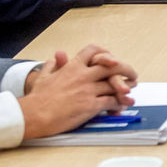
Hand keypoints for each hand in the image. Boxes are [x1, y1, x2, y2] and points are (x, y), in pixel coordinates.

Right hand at [18, 46, 139, 138]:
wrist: (33, 115)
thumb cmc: (37, 98)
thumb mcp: (43, 76)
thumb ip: (52, 65)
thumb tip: (56, 56)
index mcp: (72, 67)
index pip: (93, 51)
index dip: (106, 52)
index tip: (112, 59)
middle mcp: (83, 76)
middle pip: (112, 66)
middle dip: (126, 69)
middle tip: (132, 74)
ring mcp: (88, 90)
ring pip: (115, 85)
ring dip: (126, 88)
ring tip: (131, 90)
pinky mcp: (90, 106)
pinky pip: (111, 102)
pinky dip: (119, 103)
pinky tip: (121, 106)